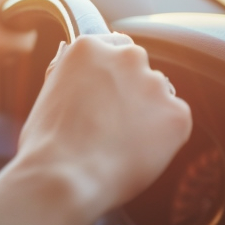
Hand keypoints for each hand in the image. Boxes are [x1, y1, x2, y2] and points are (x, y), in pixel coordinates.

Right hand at [14, 33, 191, 217]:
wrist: (65, 177)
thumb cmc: (47, 143)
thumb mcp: (50, 92)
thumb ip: (72, 75)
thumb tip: (78, 68)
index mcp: (89, 47)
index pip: (114, 48)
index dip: (110, 76)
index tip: (105, 94)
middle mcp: (126, 56)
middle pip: (138, 70)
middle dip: (130, 92)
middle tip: (112, 124)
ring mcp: (155, 83)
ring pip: (158, 97)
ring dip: (147, 115)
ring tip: (121, 145)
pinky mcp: (177, 113)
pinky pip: (174, 123)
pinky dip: (163, 139)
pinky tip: (136, 153)